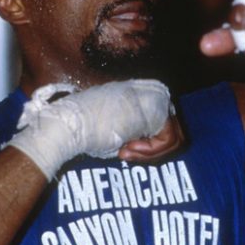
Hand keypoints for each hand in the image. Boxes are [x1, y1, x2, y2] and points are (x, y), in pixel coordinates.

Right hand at [8, 79, 173, 177]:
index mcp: (139, 94)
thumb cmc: (85, 133)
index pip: (160, 123)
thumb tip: (149, 146)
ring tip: (126, 152)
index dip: (147, 145)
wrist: (71, 126)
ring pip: (173, 136)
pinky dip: (151, 151)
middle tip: (126, 153)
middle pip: (170, 129)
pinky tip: (127, 149)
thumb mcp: (115, 132)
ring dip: (151, 153)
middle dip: (152, 150)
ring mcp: (155, 96)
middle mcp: (149, 91)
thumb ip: (134, 133)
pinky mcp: (158, 106)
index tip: (124, 151)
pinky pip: (169, 138)